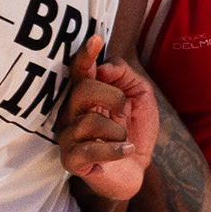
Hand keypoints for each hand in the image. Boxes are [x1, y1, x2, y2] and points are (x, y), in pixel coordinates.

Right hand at [56, 37, 157, 203]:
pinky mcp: (71, 160)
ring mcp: (69, 136)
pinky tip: (125, 150)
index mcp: (88, 94)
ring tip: (123, 139)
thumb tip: (104, 67)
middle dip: (112, 96)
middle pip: (83, 90)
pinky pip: (88, 150)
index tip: (96, 40)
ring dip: (117, 130)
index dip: (86, 55)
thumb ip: (126, 76)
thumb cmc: (134, 131)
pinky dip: (114, 150)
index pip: (80, 70)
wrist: (137, 171)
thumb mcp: (141, 97)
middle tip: (124, 110)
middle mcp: (73, 112)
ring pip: (88, 122)